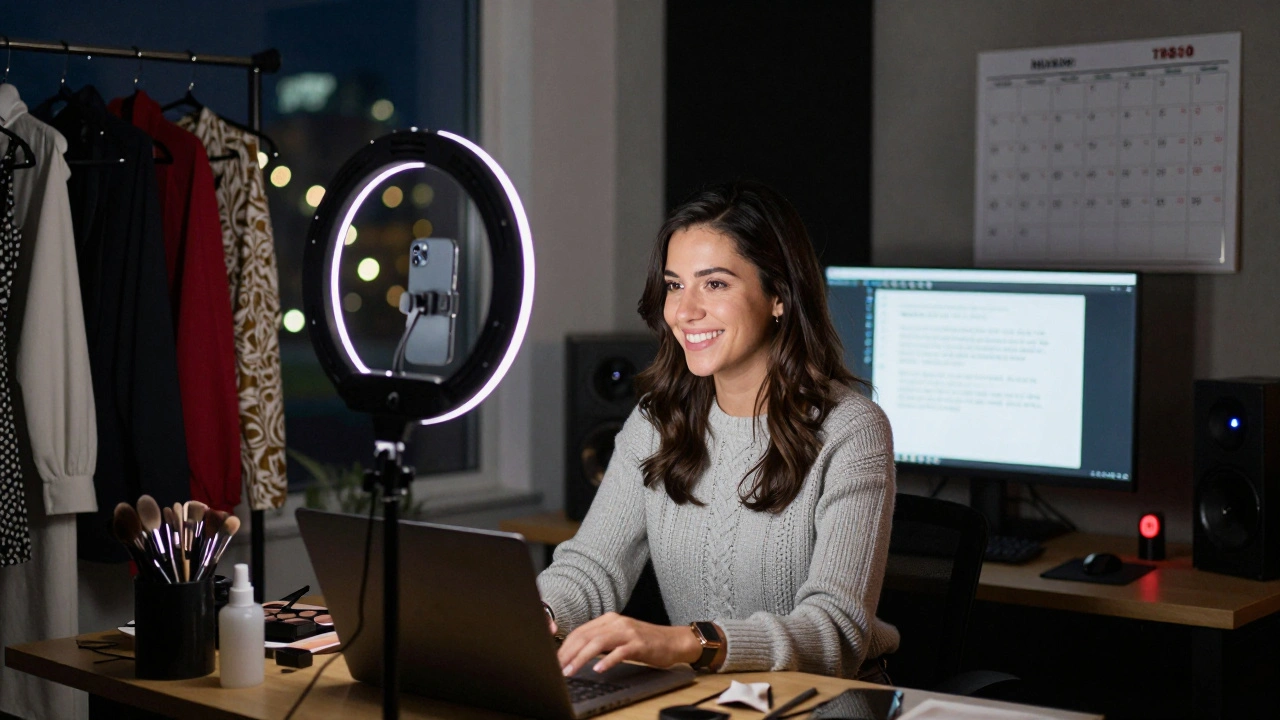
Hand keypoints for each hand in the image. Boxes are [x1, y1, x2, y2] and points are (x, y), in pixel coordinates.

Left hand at [556, 612, 701, 676]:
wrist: (673, 641)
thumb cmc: (646, 642)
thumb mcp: (620, 637)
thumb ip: (601, 641)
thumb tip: (577, 654)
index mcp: (609, 620)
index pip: (580, 631)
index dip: (565, 646)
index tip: (555, 661)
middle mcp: (616, 622)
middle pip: (585, 636)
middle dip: (568, 653)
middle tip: (558, 668)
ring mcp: (628, 632)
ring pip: (598, 642)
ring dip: (581, 658)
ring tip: (571, 670)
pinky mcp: (639, 644)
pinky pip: (620, 652)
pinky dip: (607, 661)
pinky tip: (598, 670)